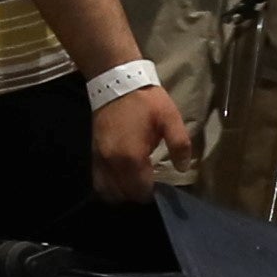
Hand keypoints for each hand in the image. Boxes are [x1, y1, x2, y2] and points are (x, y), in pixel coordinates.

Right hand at [86, 81, 187, 201]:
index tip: (161, 185)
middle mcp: (112, 163)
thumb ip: (180, 145)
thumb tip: (183, 167)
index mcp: (132, 157)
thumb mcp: (170, 118)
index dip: (153, 193)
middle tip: (151, 183)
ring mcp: (100, 159)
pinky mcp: (93, 153)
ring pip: (108, 191)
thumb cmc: (145, 100)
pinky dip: (110, 185)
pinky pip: (98, 180)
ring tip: (136, 182)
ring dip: (123, 192)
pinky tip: (123, 176)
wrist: (116, 81)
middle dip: (139, 194)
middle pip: (125, 195)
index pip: (141, 191)